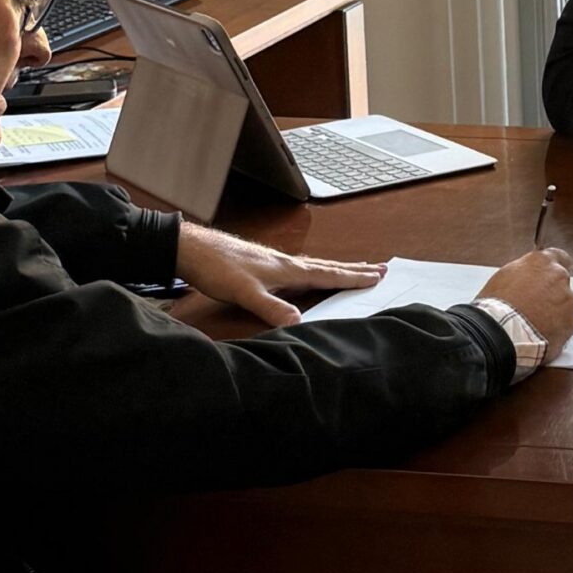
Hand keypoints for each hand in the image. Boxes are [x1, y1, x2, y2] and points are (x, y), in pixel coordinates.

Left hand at [175, 221, 383, 327]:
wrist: (193, 248)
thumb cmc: (218, 267)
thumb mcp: (245, 293)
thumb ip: (271, 308)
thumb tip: (298, 323)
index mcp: (287, 269)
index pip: (328, 274)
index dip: (354, 277)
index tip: (377, 276)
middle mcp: (286, 263)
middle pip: (328, 266)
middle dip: (354, 269)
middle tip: (379, 268)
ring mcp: (275, 263)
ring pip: (315, 266)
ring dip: (337, 268)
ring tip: (354, 268)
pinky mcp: (263, 266)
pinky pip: (300, 268)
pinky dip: (316, 270)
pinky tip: (310, 274)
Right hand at [477, 248, 572, 351]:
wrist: (500, 331)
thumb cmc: (497, 305)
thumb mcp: (505, 276)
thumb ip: (525, 272)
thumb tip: (529, 276)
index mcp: (542, 262)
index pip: (560, 257)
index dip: (553, 270)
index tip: (551, 276)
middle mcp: (559, 277)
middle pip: (561, 285)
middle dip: (550, 294)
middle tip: (533, 306)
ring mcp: (568, 300)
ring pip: (565, 306)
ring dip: (554, 313)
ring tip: (533, 323)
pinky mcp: (571, 322)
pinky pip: (566, 325)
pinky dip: (557, 329)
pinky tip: (540, 333)